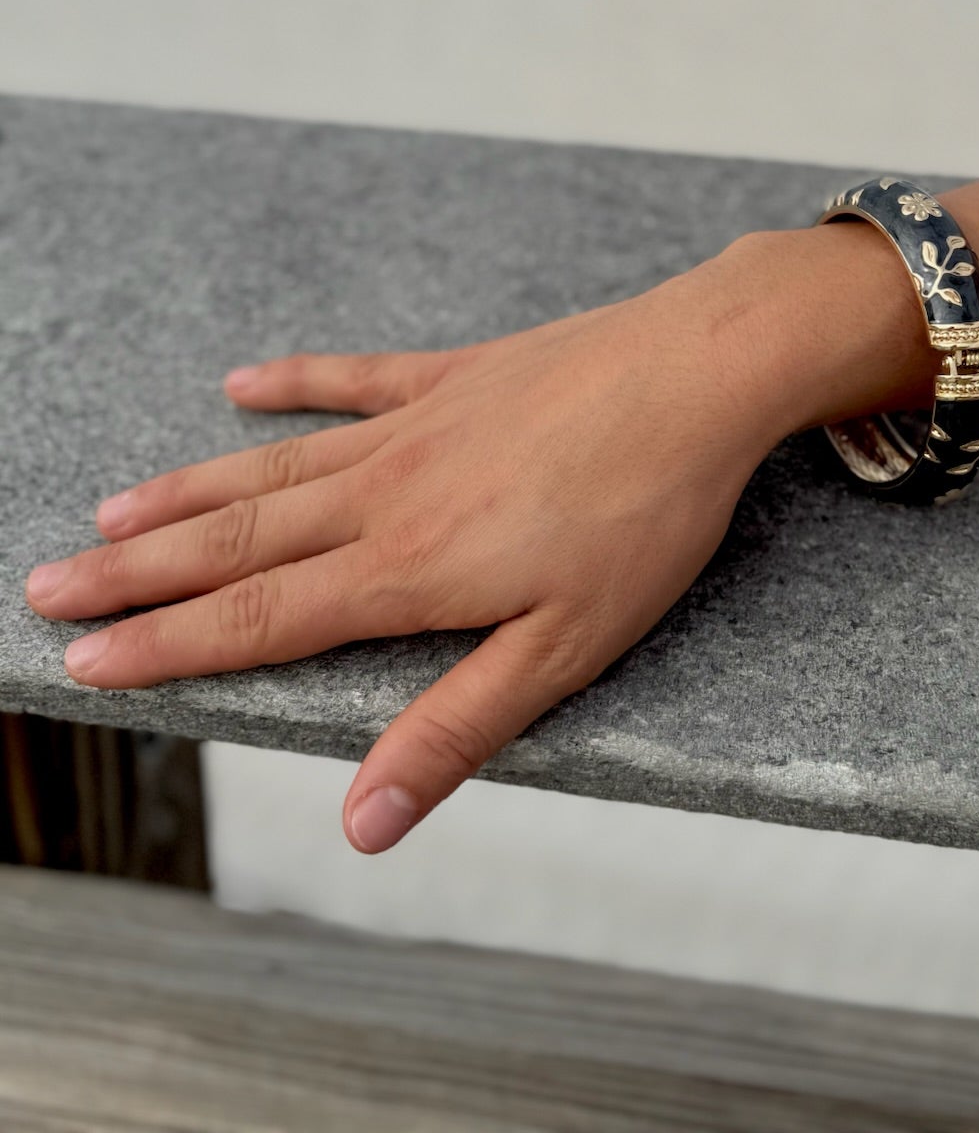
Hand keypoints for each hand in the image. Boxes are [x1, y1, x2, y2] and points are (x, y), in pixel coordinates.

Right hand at [25, 234, 860, 852]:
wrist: (700, 371)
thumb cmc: (646, 517)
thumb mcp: (565, 650)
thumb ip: (456, 729)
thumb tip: (360, 822)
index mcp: (408, 569)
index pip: (258, 622)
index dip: (165, 646)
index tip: (84, 662)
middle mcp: (388, 493)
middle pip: (237, 542)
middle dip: (138, 573)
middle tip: (49, 586)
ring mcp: (418, 423)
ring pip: (274, 467)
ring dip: (187, 493)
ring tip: (112, 513)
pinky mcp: (458, 373)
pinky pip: (355, 379)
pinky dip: (294, 384)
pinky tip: (243, 387)